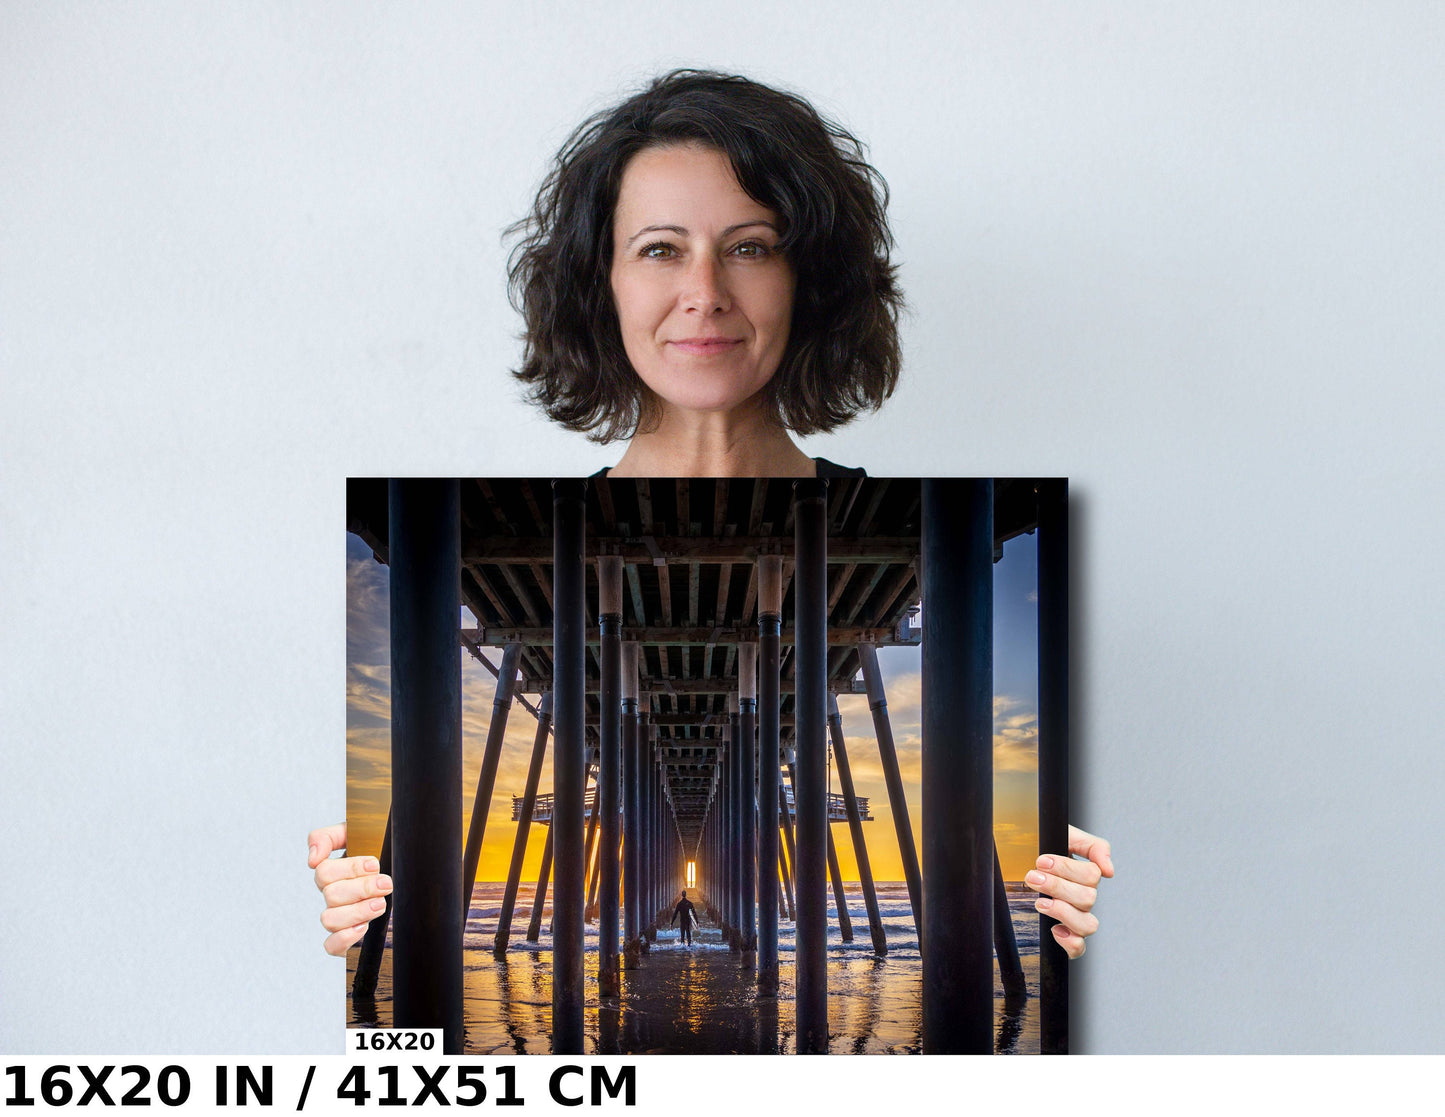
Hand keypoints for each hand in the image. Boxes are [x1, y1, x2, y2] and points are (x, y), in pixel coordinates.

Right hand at [308, 822, 391, 956]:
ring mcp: (339, 917)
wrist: (404, 881)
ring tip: (380, 904)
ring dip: (357, 911)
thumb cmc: (379, 855)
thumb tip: (313, 858)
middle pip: (331, 895)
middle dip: (362, 888)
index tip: (374, 864)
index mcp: (333, 873)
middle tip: (385, 883)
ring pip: (330, 920)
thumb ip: (330, 837)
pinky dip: (345, 938)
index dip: (350, 868)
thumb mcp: (359, 835)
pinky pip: (331, 946)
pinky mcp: (346, 939)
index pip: (324, 871)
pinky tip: (364, 927)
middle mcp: (333, 896)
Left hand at [1025, 825, 1112, 959]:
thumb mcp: (1068, 836)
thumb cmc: (1049, 849)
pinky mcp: (1067, 934)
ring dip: (1062, 912)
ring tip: (1039, 902)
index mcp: (1088, 876)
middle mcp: (1086, 898)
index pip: (1091, 876)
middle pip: (1087, 899)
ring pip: (1088, 925)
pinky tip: (1055, 929)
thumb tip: (1109, 870)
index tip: (1042, 861)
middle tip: (1033, 876)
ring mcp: (1078, 917)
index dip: (1066, 869)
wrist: (1026, 856)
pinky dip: (1070, 942)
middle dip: (1056, 887)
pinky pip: (1079, 948)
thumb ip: (1094, 846)